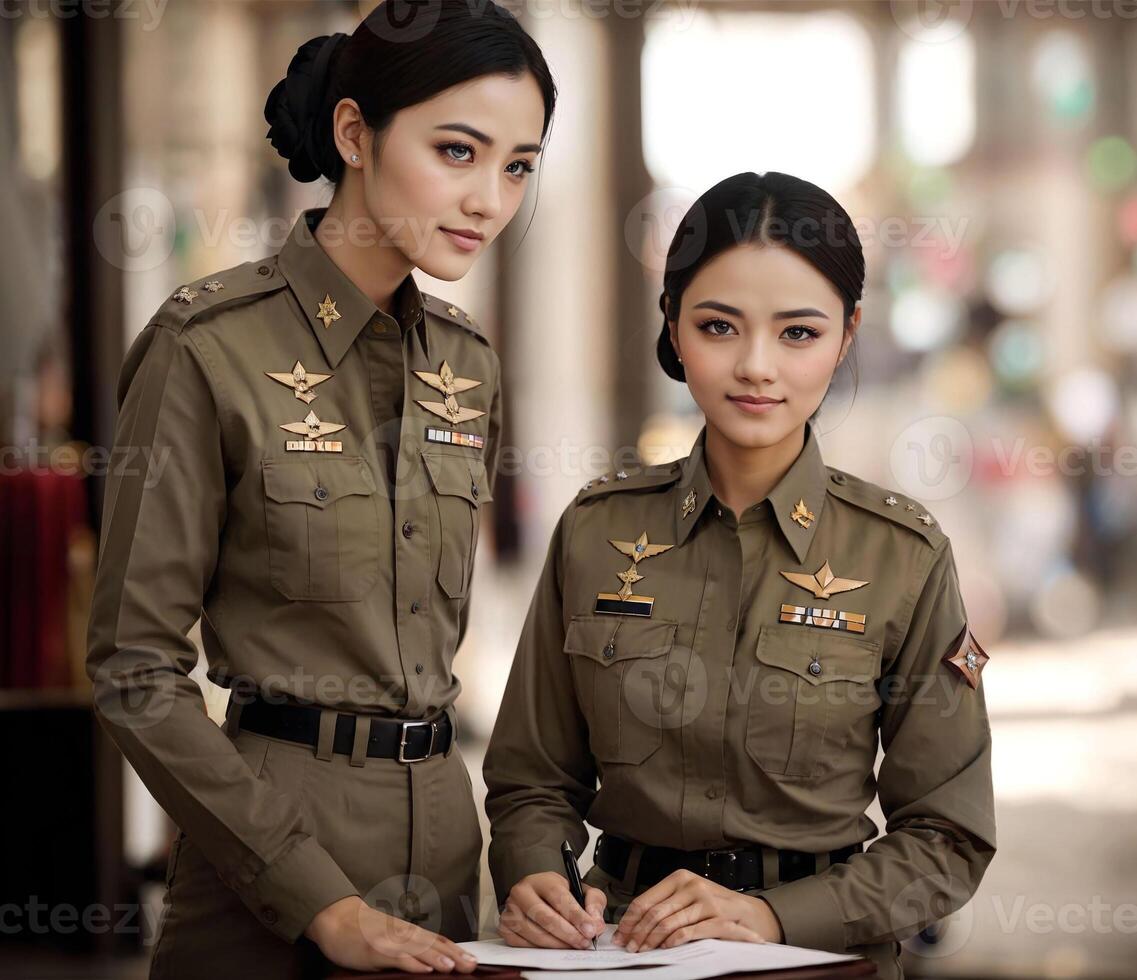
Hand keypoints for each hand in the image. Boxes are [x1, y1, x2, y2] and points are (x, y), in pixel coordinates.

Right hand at [304, 895, 477, 972]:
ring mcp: (389, 941)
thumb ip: (408, 945)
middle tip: (473, 965)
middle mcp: (402, 934)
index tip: (473, 959)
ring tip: (454, 967)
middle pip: (433, 944)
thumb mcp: (390, 936)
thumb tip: (431, 959)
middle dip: (455, 955)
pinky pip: (397, 957)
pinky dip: (412, 963)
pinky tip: (424, 970)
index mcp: (408, 931)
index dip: (456, 950)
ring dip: (437, 958)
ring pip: (418, 950)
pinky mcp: (375, 950)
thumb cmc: (363, 930)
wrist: (337, 919)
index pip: (437, 940)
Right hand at [498, 871, 606, 948]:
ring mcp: (510, 910)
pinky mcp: (505, 927)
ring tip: (572, 945)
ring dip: (557, 944)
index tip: (590, 930)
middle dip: (568, 934)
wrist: (536, 894)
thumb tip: (596, 923)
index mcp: (542, 880)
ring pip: (534, 934)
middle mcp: (522, 892)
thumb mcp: (580, 890)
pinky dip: (541, 949)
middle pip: (545, 917)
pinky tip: (554, 946)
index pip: (559, 897)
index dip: (576, 916)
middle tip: (583, 942)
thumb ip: (593, 902)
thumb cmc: (558, 894)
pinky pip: (523, 945)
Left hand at [612, 870, 782, 950]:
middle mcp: (692, 885)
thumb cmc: (717, 905)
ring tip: (643, 951)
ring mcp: (705, 901)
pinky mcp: (717, 918)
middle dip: (637, 933)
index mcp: (680, 878)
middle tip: (629, 947)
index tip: (621, 934)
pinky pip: (687, 932)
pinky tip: (665, 948)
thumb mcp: (690, 897)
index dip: (630, 919)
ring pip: (667, 923)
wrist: (751, 913)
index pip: (645, 899)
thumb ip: (667, 904)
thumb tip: (634, 922)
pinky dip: (673, 941)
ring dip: (651, 940)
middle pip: (653, 913)